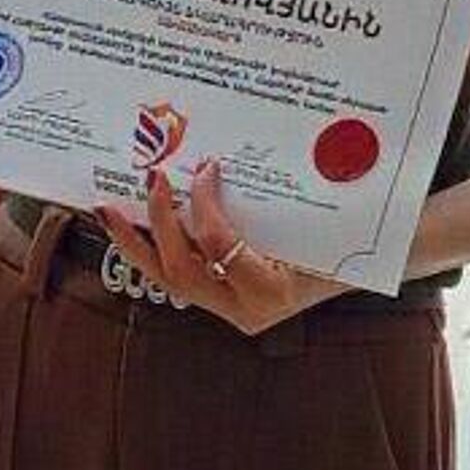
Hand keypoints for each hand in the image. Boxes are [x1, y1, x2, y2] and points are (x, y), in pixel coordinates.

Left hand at [97, 158, 349, 335]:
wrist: (360, 265)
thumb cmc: (343, 238)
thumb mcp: (314, 220)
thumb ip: (272, 201)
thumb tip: (219, 160)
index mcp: (270, 291)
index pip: (221, 245)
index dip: (205, 204)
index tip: (204, 166)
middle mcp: (245, 309)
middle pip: (181, 271)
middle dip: (158, 224)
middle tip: (149, 180)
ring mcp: (229, 307)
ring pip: (170, 279)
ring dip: (138, 242)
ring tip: (109, 210)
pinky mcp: (221, 297)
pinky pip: (181, 272)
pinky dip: (155, 247)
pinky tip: (136, 223)